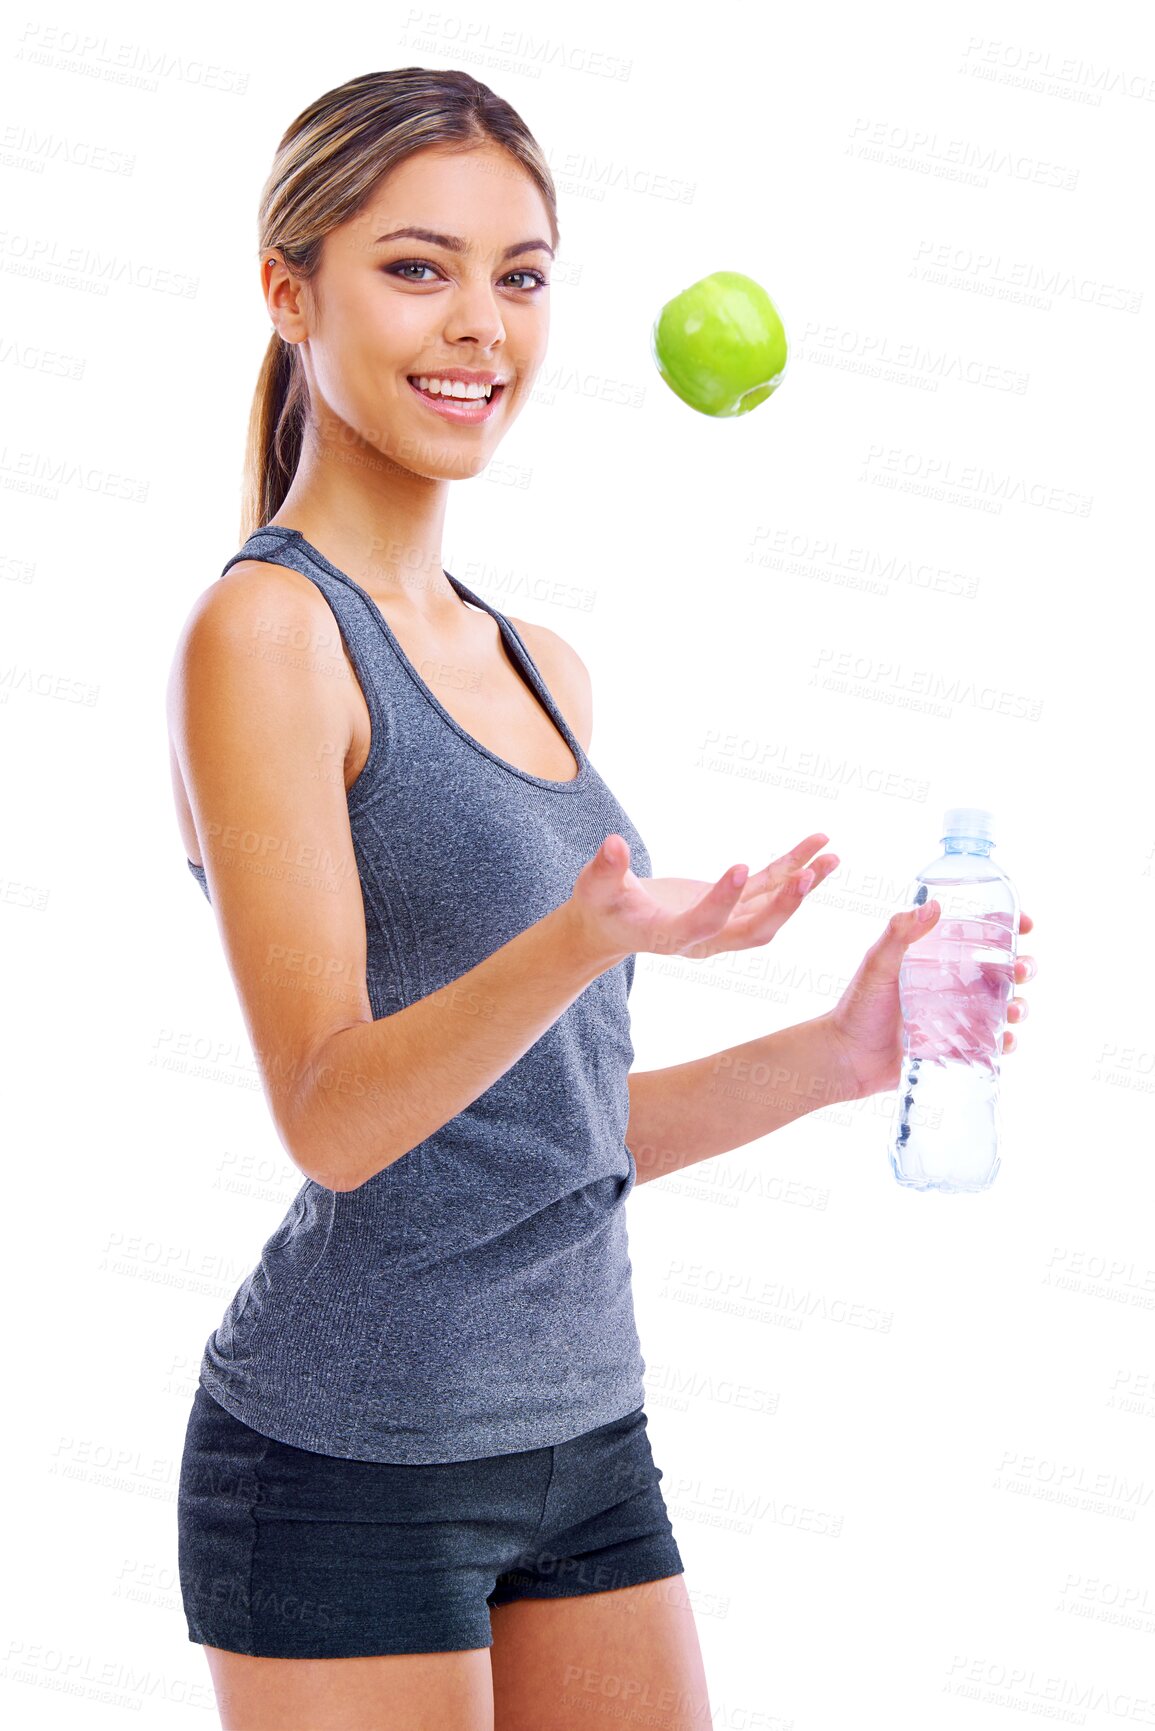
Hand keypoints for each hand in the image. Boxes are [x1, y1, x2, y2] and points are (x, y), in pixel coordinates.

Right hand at [568, 832, 838, 964]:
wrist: (612, 925)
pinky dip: (793, 867)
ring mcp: (724, 922)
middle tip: (807, 877)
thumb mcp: (594, 888)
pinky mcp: (733, 903)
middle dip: (784, 907)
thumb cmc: (601, 906)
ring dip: (802, 885)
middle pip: (754, 930)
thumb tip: (613, 845)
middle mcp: (707, 937)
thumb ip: (605, 869)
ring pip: (771, 908)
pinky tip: (818, 845)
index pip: (706, 923)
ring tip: (832, 856)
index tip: (743, 866)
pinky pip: (770, 886)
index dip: (724, 899)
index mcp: (673, 936)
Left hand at [826, 901, 1036, 1099]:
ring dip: (1020, 1005)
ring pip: (1004, 1007)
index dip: (1009, 927)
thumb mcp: (877, 965)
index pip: (980, 935)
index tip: (1026, 924)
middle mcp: (954, 985)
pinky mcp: (958, 1047)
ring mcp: (958, 1017)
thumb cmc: (857, 1007)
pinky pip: (992, 1044)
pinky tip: (1005, 1040)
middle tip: (1023, 968)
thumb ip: (899, 935)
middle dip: (1023, 966)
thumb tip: (933, 906)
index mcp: (938, 959)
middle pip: (1003, 970)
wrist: (845, 1057)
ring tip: (1015, 1008)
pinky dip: (1005, 1041)